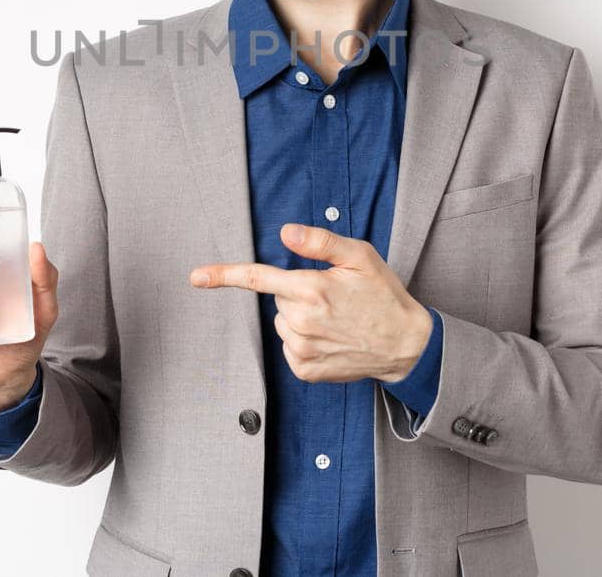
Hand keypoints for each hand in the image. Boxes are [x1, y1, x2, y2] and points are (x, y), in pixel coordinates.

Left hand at [189, 223, 432, 384]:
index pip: (259, 278)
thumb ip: (319, 242)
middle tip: (332, 296)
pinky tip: (331, 338)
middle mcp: (302, 322)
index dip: (225, 274)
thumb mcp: (359, 256)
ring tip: (335, 319)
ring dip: (300, 318)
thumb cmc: (383, 295)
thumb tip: (285, 232)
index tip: (196, 276)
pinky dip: (304, 340)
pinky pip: (290, 347)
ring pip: (282, 323)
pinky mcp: (305, 370)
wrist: (405, 345)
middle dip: (297, 293)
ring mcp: (302, 350)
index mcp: (311, 290)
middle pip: (277, 298)